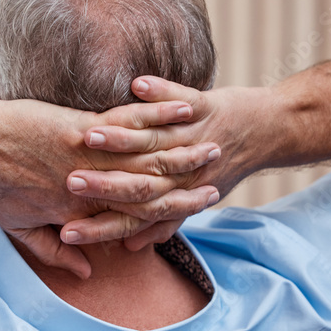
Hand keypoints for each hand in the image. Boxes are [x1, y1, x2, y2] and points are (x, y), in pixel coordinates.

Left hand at [0, 94, 221, 277]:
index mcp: (78, 212)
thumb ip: (52, 251)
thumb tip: (85, 268)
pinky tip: (184, 107)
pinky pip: (129, 122)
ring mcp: (88, 157)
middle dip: (187, 183)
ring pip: (147, 157)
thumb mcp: (18, 227)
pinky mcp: (81, 127)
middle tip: (217, 177)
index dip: (168, 214)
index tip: (195, 207)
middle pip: (150, 189)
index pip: (134, 217)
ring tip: (213, 143)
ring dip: (183, 150)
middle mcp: (91, 187)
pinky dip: (158, 114)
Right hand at [59, 76, 271, 249]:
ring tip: (90, 136)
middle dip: (102, 185)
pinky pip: (180, 98)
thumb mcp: (188, 202)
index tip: (66, 233)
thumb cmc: (218, 169)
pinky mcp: (204, 107)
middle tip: (70, 184)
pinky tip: (138, 85)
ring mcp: (192, 138)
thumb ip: (157, 225)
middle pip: (136, 184)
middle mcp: (182, 172)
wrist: (264, 133)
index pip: (129, 218)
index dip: (98, 227)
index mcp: (172, 195)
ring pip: (153, 141)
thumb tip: (129, 246)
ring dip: (121, 139)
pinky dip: (161, 93)